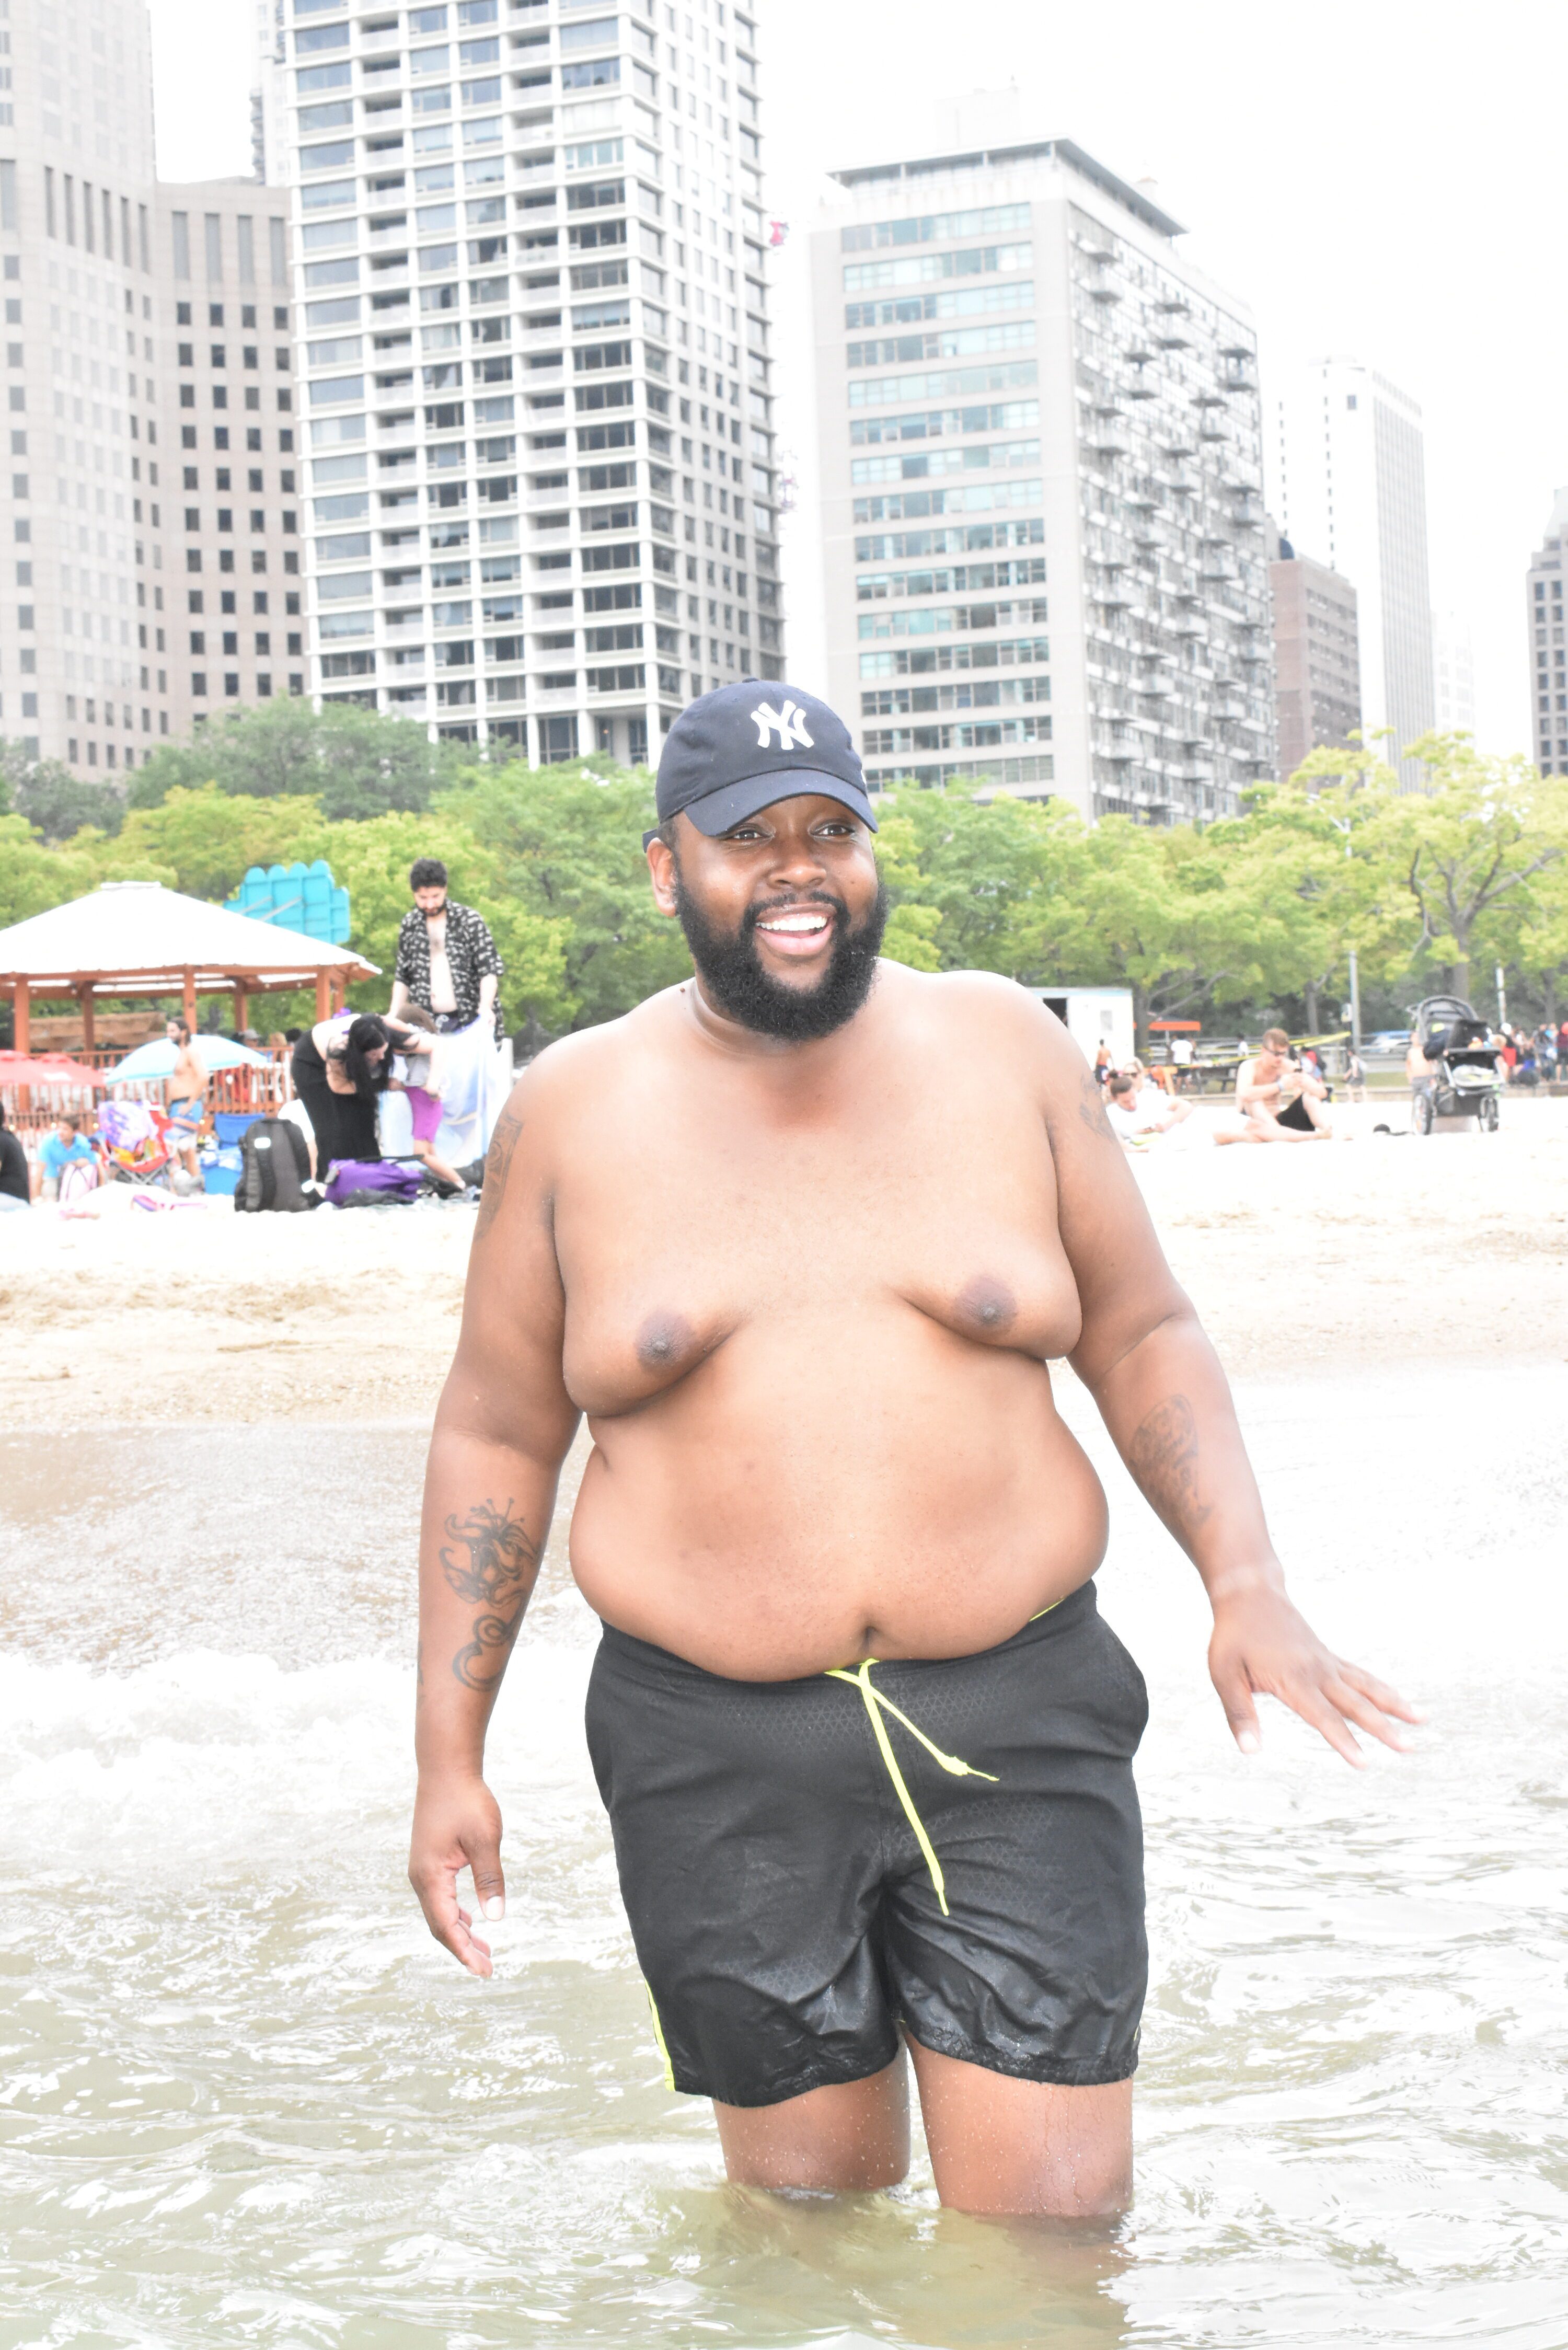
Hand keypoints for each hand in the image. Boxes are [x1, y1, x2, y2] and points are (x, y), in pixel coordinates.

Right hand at [408, 1770, 506, 1976]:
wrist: (446, 1769)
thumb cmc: (466, 1801)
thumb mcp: (485, 1839)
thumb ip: (490, 1879)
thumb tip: (496, 1917)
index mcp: (430, 1877)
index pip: (447, 1926)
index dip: (464, 1951)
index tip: (483, 1971)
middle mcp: (420, 1878)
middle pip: (440, 1925)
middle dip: (463, 1948)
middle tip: (488, 1968)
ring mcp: (422, 1870)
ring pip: (440, 1913)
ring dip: (460, 1933)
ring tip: (484, 1951)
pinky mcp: (429, 1862)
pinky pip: (440, 1899)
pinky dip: (456, 1915)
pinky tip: (472, 1921)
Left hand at [1208, 1584, 1419, 1767]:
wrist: (1249, 1593)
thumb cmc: (1233, 1636)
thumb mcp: (1225, 1674)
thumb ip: (1239, 1713)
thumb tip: (1250, 1751)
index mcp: (1292, 1679)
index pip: (1323, 1716)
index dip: (1343, 1741)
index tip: (1364, 1762)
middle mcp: (1317, 1670)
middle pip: (1355, 1703)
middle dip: (1383, 1728)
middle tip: (1409, 1748)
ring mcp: (1326, 1662)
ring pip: (1367, 1686)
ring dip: (1395, 1704)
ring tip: (1423, 1719)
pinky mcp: (1327, 1656)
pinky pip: (1360, 1675)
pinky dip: (1381, 1688)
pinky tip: (1398, 1700)